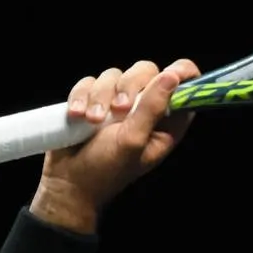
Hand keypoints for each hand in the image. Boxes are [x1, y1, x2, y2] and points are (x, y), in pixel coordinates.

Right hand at [31, 57, 202, 231]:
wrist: (68, 182)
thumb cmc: (106, 170)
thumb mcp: (133, 140)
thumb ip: (153, 107)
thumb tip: (173, 76)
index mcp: (165, 123)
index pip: (184, 87)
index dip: (182, 74)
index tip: (171, 74)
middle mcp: (144, 109)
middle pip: (146, 70)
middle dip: (129, 85)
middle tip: (119, 110)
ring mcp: (118, 103)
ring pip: (114, 75)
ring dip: (99, 96)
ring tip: (91, 121)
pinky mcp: (93, 99)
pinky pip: (90, 82)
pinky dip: (81, 96)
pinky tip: (77, 116)